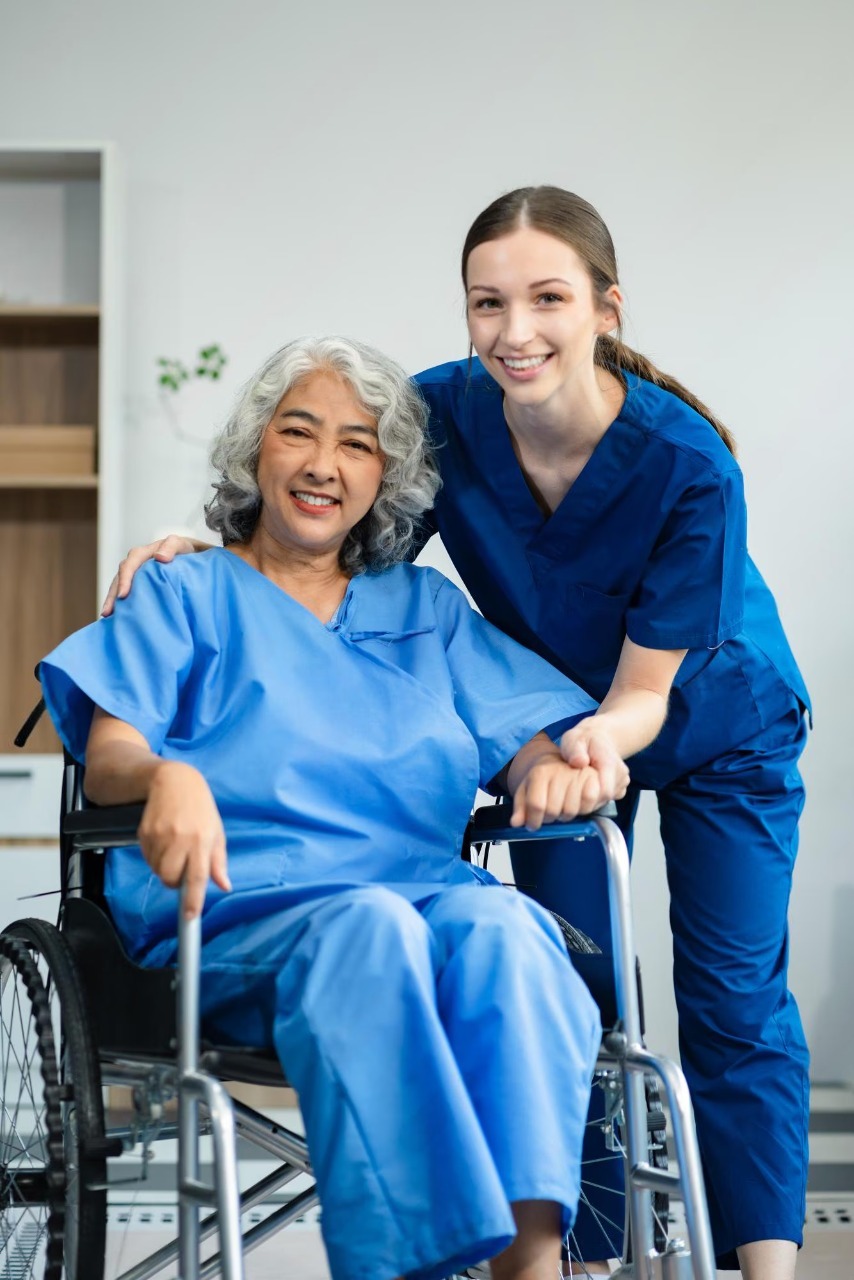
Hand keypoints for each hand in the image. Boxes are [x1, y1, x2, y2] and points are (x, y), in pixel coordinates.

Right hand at [101, 535, 198, 615]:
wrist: (192, 555)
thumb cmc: (186, 550)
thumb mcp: (181, 545)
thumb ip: (172, 547)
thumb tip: (160, 557)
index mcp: (145, 553)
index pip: (130, 564)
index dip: (125, 579)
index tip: (123, 595)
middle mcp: (137, 564)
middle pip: (120, 578)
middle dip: (112, 595)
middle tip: (108, 612)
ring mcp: (137, 574)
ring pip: (120, 586)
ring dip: (112, 600)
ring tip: (107, 616)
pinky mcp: (140, 584)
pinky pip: (128, 592)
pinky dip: (121, 603)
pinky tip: (117, 616)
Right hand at [137, 762, 230, 918]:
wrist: (174, 781)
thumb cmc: (199, 808)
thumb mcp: (216, 831)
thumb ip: (218, 861)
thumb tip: (224, 885)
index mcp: (202, 840)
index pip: (197, 877)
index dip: (193, 899)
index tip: (190, 916)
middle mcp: (181, 839)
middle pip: (170, 878)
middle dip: (173, 881)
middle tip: (180, 868)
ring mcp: (161, 835)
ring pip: (156, 869)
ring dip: (163, 866)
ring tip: (173, 846)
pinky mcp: (145, 832)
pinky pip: (147, 857)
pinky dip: (154, 855)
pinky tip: (163, 839)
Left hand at [510, 759, 612, 830]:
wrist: (574, 748)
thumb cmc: (549, 772)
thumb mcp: (529, 784)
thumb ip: (521, 804)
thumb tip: (515, 822)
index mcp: (539, 772)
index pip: (536, 805)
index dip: (533, 821)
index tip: (533, 825)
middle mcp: (558, 771)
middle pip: (552, 811)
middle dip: (549, 819)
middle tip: (549, 814)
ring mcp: (576, 774)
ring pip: (570, 810)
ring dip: (566, 816)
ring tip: (563, 807)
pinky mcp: (593, 776)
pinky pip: (588, 801)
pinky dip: (584, 808)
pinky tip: (578, 804)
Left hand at [559, 719, 629, 810]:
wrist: (597, 739)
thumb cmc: (582, 740)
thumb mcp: (573, 740)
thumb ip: (575, 750)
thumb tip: (579, 762)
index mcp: (610, 762)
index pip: (605, 790)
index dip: (587, 796)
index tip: (572, 790)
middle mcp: (620, 774)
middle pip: (604, 798)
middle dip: (585, 799)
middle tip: (571, 788)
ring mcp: (622, 782)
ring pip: (605, 801)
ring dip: (589, 799)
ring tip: (578, 786)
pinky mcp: (620, 789)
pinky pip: (607, 801)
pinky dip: (595, 799)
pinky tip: (586, 787)